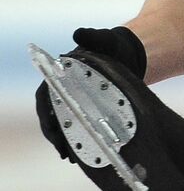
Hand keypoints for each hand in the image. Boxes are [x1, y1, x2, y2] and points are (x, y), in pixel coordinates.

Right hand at [35, 25, 147, 161]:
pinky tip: (81, 154)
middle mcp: (64, 88)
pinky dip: (77, 140)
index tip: (52, 126)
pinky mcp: (87, 109)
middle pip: (52, 114)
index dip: (46, 112)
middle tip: (63, 150)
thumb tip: (78, 33)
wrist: (131, 54)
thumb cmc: (114, 45)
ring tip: (70, 157)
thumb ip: (93, 36)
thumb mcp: (106, 39)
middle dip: (55, 133)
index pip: (46, 96)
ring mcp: (75, 100)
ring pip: (63, 124)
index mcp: (61, 74)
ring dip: (64, 141)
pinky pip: (77, 127)